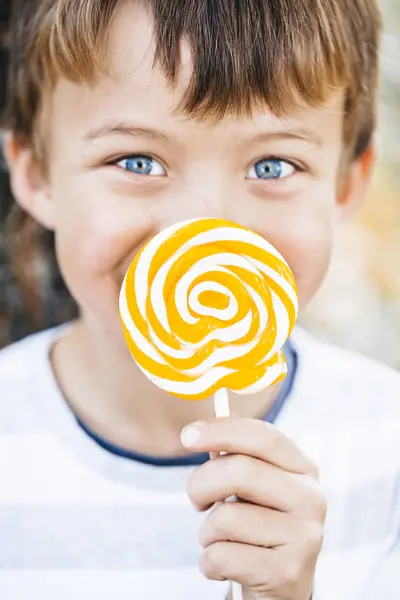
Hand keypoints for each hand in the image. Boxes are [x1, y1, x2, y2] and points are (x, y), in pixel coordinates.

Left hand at [181, 417, 325, 599]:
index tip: (187, 435)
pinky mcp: (287, 573)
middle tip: (195, 499)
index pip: (263, 437)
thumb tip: (206, 427)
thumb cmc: (257, 528)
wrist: (280, 588)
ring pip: (226, 517)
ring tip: (221, 540)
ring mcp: (304, 537)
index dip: (222, 430)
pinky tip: (226, 565)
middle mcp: (311, 498)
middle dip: (201, 483)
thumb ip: (236, 457)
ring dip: (207, 532)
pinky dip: (209, 562)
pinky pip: (222, 556)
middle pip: (240, 470)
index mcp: (303, 469)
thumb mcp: (253, 489)